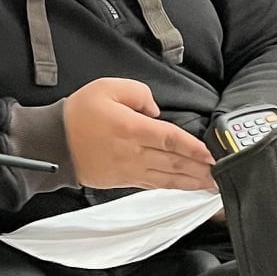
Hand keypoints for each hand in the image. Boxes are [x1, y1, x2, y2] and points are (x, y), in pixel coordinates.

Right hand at [62, 78, 217, 192]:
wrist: (53, 143)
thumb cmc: (79, 114)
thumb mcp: (107, 87)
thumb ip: (138, 93)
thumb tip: (155, 110)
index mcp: (132, 128)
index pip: (170, 139)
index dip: (194, 148)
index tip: (213, 154)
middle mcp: (133, 152)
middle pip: (173, 163)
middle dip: (200, 169)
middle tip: (223, 174)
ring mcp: (129, 170)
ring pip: (166, 178)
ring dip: (191, 182)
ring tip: (212, 186)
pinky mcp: (123, 180)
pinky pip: (152, 185)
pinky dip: (171, 187)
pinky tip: (185, 188)